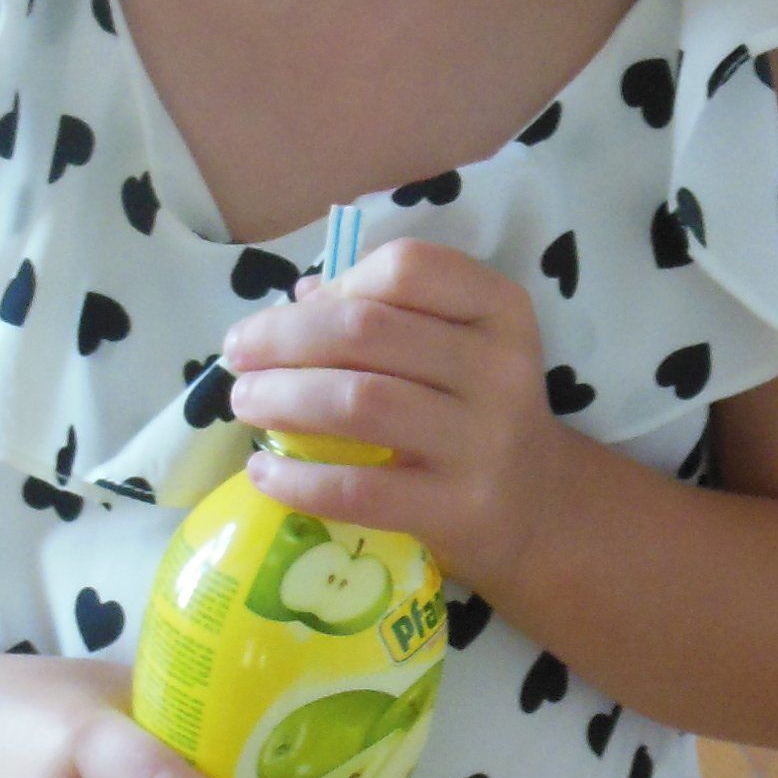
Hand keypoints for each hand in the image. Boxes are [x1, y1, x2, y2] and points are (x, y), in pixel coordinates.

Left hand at [221, 239, 569, 586]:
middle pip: (368, 330)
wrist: (539, 509)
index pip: (407, 268)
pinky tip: (263, 471)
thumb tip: (297, 298)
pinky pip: (361, 489)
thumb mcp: (458, 348)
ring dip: (282, 399)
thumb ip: (387, 313)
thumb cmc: (475, 413)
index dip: (338, 283)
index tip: (296, 310)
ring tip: (243, 404)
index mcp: (499, 310)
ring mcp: (482, 442)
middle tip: (238, 358)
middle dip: (283, 339)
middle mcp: (498, 369)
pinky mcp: (459, 509)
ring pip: (359, 401)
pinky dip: (299, 479)